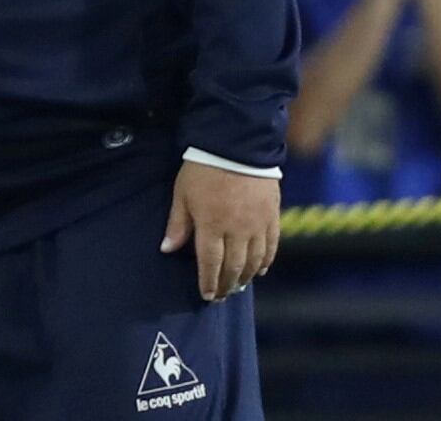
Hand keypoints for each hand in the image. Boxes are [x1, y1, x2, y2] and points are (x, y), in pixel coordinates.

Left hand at [161, 160, 279, 300]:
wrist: (237, 145)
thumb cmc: (203, 169)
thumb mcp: (183, 194)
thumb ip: (178, 224)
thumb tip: (167, 249)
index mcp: (211, 225)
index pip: (210, 263)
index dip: (209, 282)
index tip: (207, 296)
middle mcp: (236, 231)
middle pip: (233, 266)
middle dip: (227, 284)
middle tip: (222, 295)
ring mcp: (257, 225)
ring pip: (254, 260)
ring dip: (246, 276)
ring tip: (238, 285)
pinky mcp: (272, 216)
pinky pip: (271, 246)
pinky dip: (266, 261)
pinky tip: (261, 269)